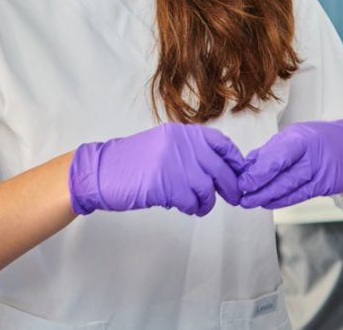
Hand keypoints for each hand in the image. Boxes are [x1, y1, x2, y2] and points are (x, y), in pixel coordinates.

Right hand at [69, 123, 245, 216]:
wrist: (102, 171)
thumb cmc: (131, 162)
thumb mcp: (163, 145)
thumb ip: (189, 151)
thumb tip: (220, 169)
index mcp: (181, 133)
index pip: (220, 143)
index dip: (235, 160)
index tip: (240, 173)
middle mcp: (180, 145)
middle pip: (219, 169)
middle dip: (231, 186)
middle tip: (234, 197)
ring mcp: (173, 164)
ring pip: (207, 188)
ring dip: (207, 201)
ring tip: (198, 205)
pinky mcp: (165, 184)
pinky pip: (191, 201)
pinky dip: (193, 207)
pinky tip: (186, 207)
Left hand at [238, 117, 342, 208]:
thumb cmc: (320, 139)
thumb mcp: (296, 136)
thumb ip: (272, 150)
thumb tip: (246, 164)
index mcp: (300, 137)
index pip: (276, 156)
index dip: (257, 171)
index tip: (241, 181)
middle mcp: (311, 153)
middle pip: (282, 173)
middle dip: (259, 187)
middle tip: (242, 196)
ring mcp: (321, 170)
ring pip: (290, 187)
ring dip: (268, 196)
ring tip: (250, 201)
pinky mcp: (327, 185)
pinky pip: (301, 195)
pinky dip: (283, 200)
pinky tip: (269, 202)